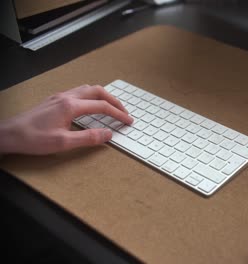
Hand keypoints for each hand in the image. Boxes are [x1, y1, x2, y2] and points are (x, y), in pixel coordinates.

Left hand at [0, 84, 132, 154]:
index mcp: (71, 106)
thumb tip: (108, 134)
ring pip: (88, 89)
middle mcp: (67, 97)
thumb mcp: (64, 143)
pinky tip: (90, 107)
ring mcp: (60, 97)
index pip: (102, 106)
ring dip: (103, 96)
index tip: (128, 120)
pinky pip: (79, 92)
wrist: (9, 134)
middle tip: (124, 111)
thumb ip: (89, 138)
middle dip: (114, 101)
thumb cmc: (33, 139)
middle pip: (98, 91)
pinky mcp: (54, 100)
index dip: (118, 114)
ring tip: (111, 107)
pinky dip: (91, 96)